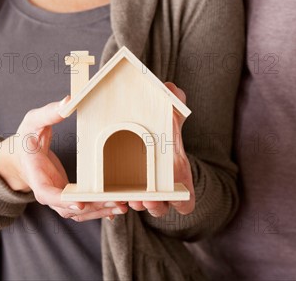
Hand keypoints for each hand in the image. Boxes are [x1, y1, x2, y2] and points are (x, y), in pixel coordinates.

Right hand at [0, 97, 127, 221]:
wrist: (21, 156)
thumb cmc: (27, 138)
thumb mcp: (33, 122)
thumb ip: (49, 113)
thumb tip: (68, 100)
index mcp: (36, 176)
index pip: (47, 194)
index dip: (63, 200)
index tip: (80, 202)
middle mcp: (47, 193)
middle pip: (69, 208)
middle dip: (93, 207)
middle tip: (116, 201)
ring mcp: (58, 198)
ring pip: (79, 212)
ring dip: (101, 210)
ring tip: (123, 205)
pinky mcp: (68, 197)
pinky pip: (84, 208)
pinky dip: (100, 210)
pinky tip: (117, 208)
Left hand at [128, 82, 194, 216]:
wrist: (147, 127)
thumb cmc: (164, 125)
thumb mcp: (171, 112)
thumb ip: (174, 100)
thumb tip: (171, 88)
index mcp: (177, 175)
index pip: (186, 201)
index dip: (183, 202)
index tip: (180, 196)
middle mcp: (161, 187)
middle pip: (160, 208)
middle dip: (155, 206)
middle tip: (148, 197)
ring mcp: (142, 189)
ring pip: (139, 206)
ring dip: (134, 204)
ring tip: (128, 197)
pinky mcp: (123, 187)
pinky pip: (122, 202)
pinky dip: (117, 203)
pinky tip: (108, 195)